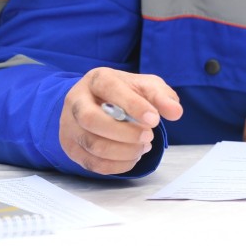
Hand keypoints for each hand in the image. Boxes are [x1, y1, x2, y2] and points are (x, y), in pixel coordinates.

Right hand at [60, 68, 182, 174]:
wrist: (99, 103)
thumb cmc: (125, 93)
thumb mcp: (145, 86)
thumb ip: (161, 96)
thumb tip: (176, 112)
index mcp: (96, 79)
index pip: (110, 89)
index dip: (133, 105)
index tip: (155, 120)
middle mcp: (76, 100)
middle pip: (91, 119)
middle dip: (124, 133)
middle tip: (149, 137)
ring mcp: (69, 125)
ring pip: (91, 144)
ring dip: (123, 151)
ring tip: (143, 146)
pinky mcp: (70, 147)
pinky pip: (91, 163)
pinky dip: (117, 165)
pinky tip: (132, 157)